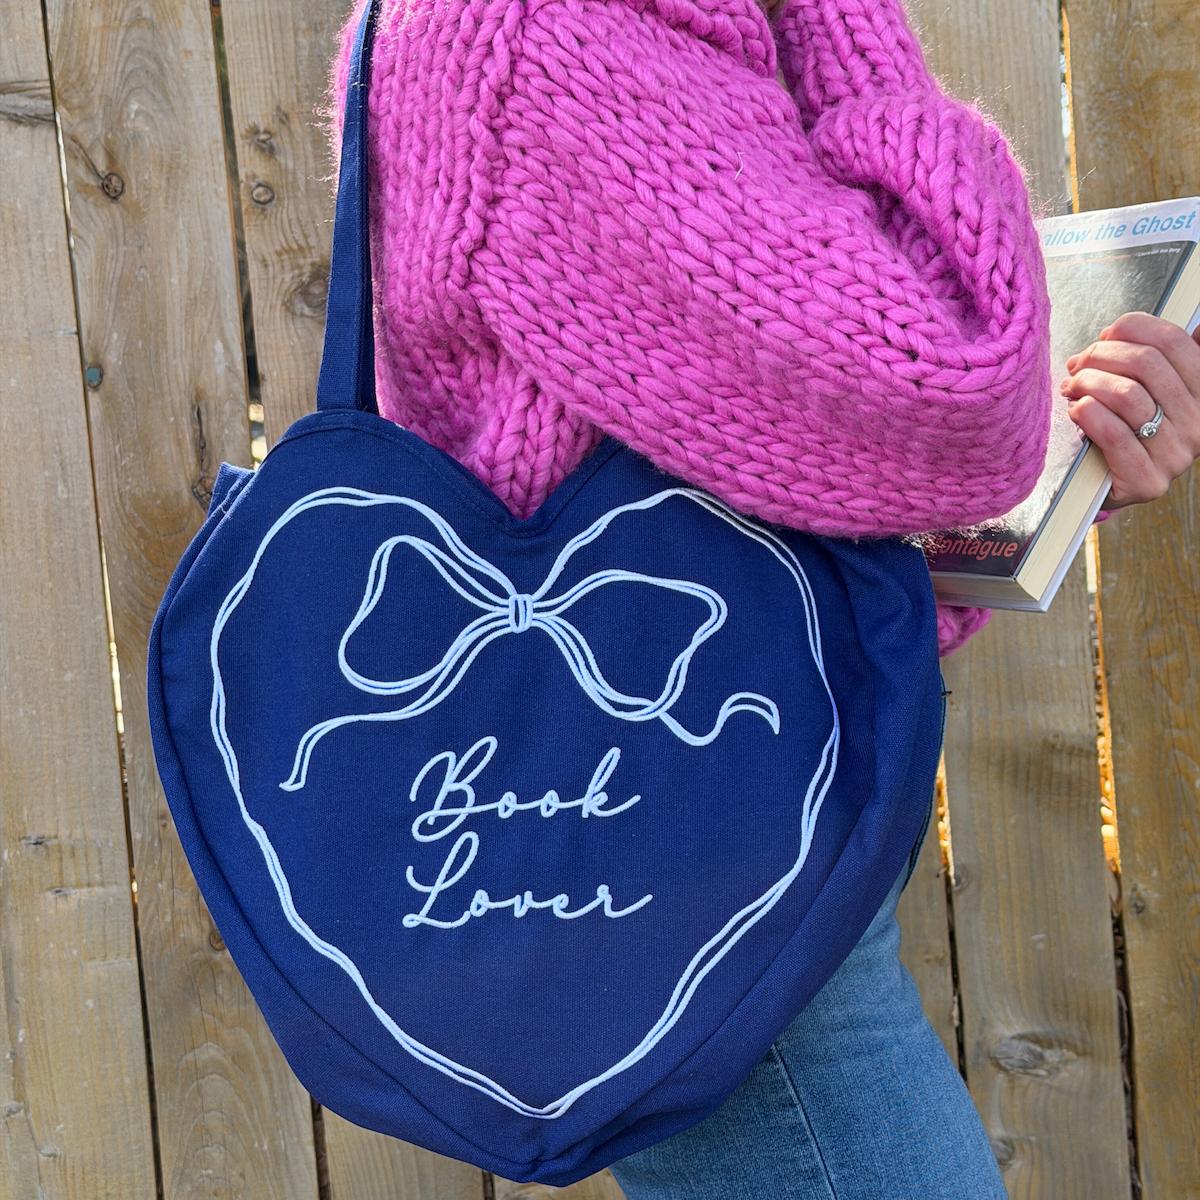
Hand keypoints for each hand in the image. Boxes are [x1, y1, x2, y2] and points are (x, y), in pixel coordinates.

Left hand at [1058, 311, 1199, 511]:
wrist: (1109, 486)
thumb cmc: (1124, 430)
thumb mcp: (1148, 390)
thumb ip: (1160, 359)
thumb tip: (1176, 328)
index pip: (1174, 341)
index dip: (1133, 328)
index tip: (1106, 334)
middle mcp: (1198, 424)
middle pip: (1146, 363)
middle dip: (1101, 355)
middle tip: (1079, 364)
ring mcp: (1175, 455)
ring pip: (1127, 394)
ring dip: (1088, 382)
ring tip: (1072, 387)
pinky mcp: (1147, 481)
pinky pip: (1113, 433)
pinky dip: (1087, 413)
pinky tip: (1077, 409)